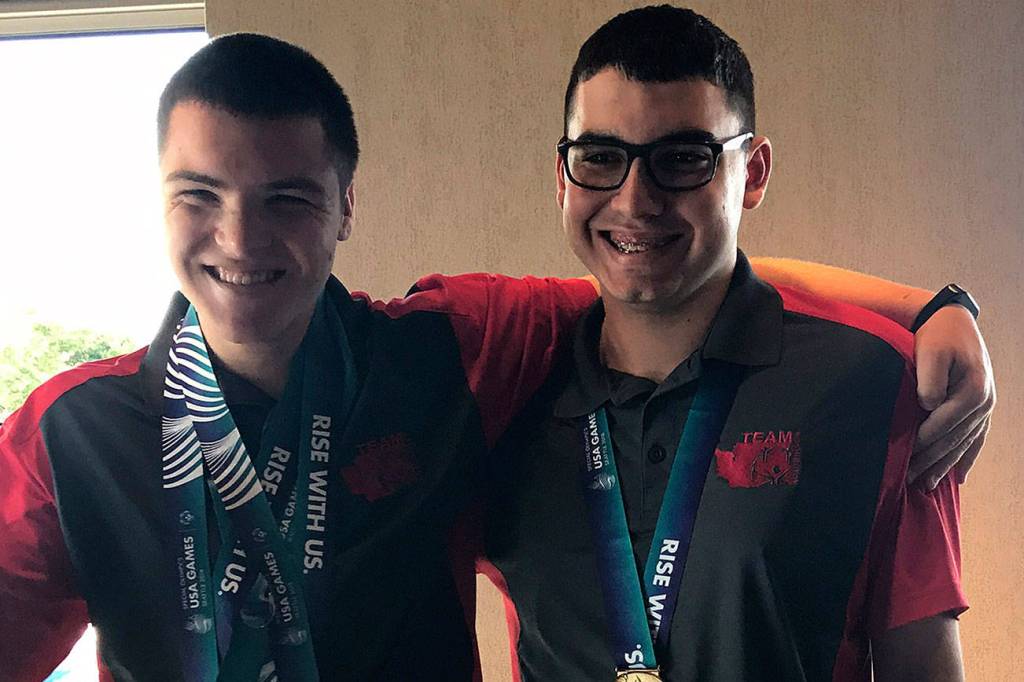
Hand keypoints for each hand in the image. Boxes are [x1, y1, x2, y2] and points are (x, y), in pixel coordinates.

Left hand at [909, 305, 995, 489]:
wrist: (951, 320)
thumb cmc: (936, 336)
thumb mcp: (930, 353)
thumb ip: (930, 381)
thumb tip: (929, 406)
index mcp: (971, 391)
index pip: (942, 424)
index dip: (922, 442)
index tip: (903, 458)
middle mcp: (983, 402)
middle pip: (954, 439)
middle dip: (931, 461)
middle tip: (909, 480)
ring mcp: (985, 406)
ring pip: (964, 443)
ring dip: (946, 465)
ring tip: (927, 484)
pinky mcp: (980, 406)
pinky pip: (976, 438)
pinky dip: (966, 457)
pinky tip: (959, 477)